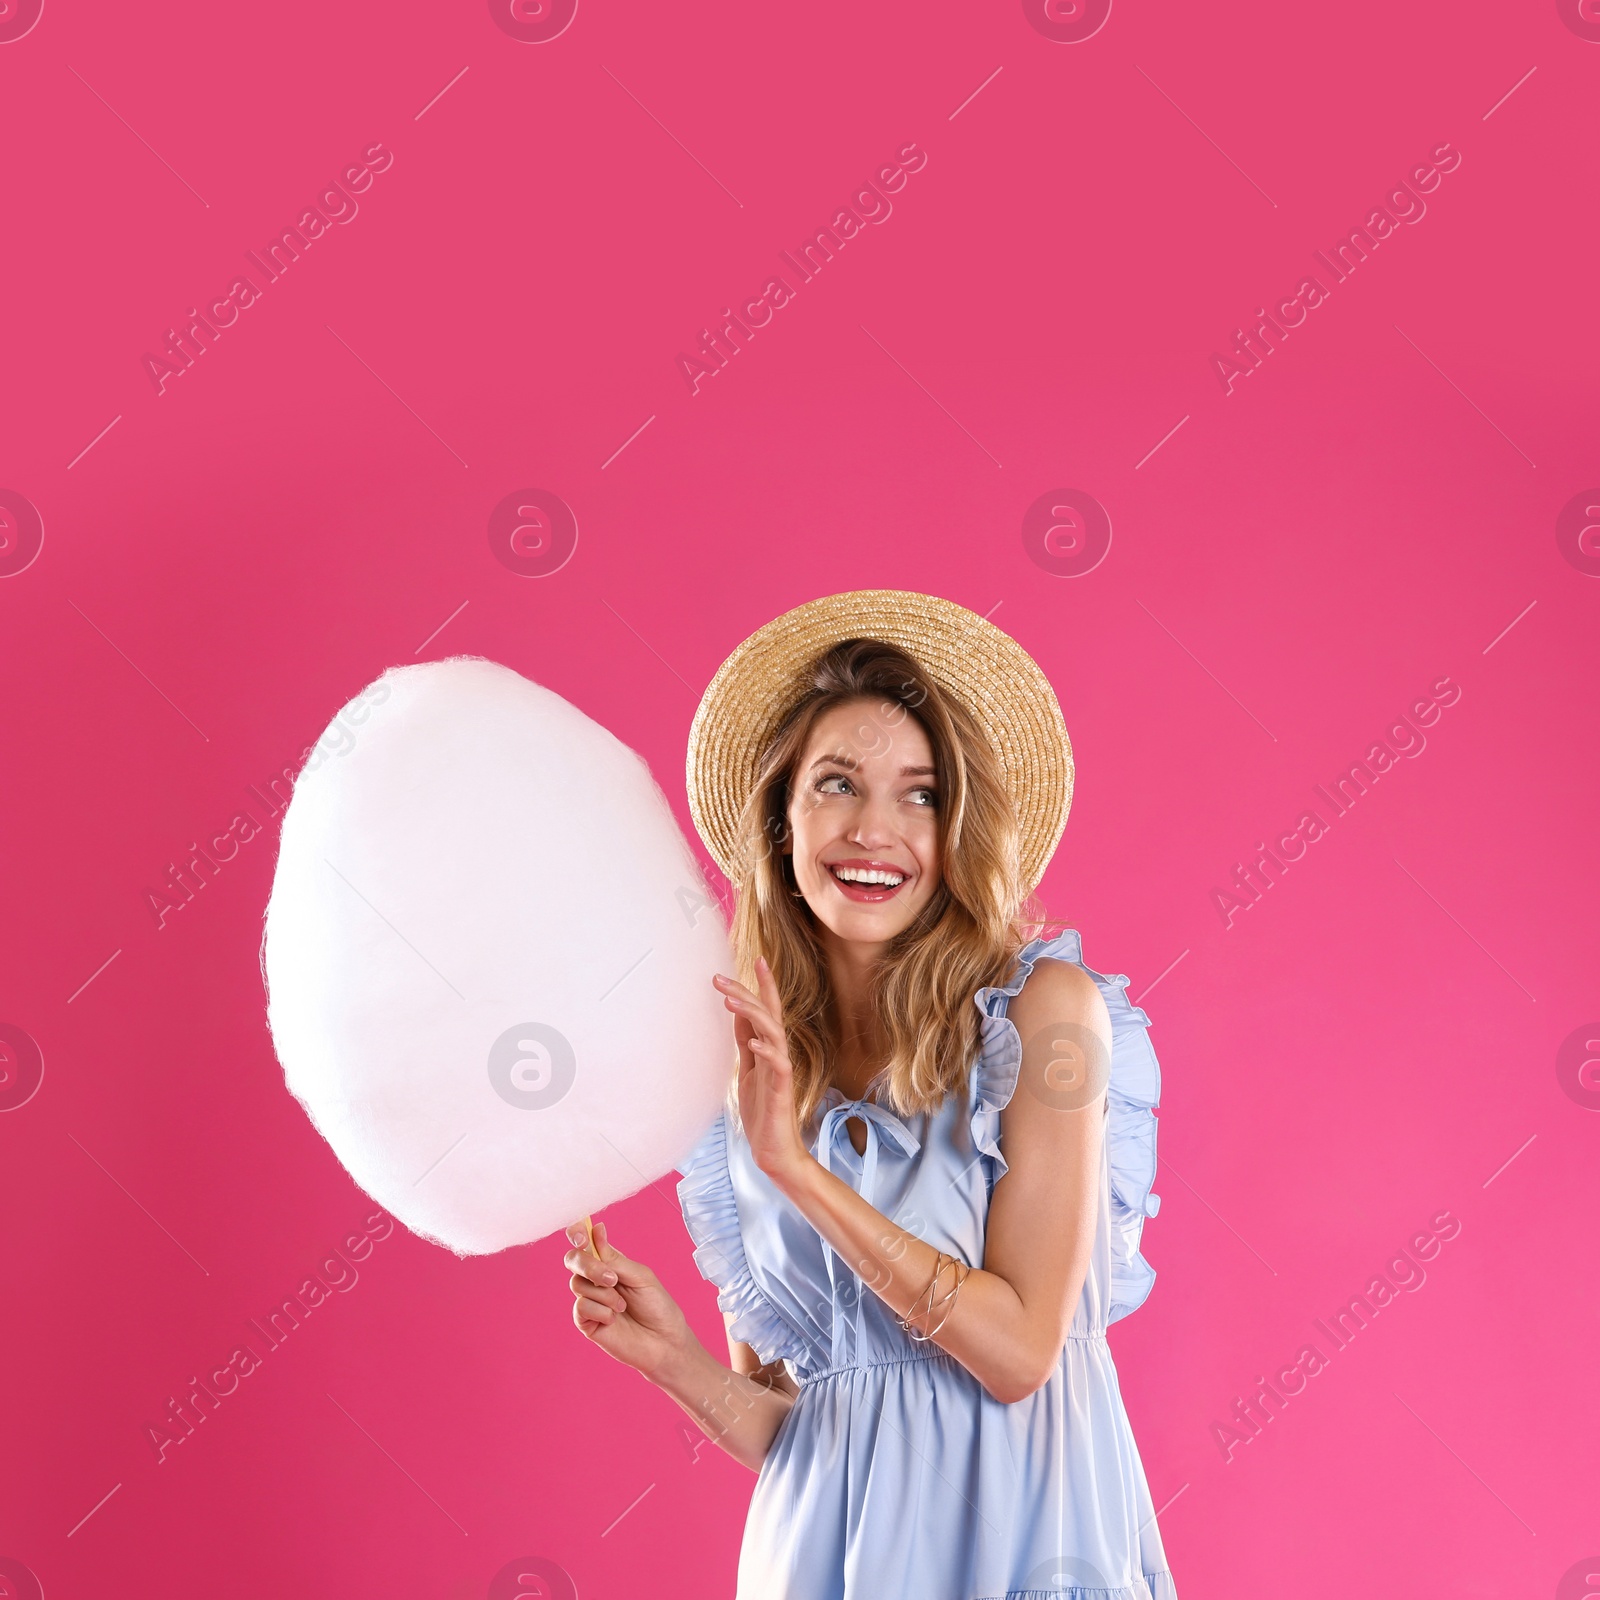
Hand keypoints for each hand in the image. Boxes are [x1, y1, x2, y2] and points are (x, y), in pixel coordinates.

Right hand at [565, 1220, 690, 1381]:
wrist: (664, 1341)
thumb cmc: (657, 1306)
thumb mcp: (639, 1276)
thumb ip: (614, 1258)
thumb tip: (597, 1229)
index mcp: (608, 1263)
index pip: (583, 1242)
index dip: (576, 1233)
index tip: (581, 1236)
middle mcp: (595, 1279)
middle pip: (573, 1260)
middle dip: (590, 1266)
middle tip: (612, 1278)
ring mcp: (589, 1300)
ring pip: (578, 1285)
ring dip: (604, 1294)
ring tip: (623, 1305)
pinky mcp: (586, 1322)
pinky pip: (581, 1307)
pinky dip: (601, 1311)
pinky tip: (614, 1319)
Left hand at [713, 957, 812, 1186]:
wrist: (773, 1149)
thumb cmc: (762, 1110)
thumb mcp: (747, 1069)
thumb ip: (746, 1041)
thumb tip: (738, 1012)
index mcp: (769, 1048)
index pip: (768, 1009)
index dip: (762, 985)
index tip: (756, 959)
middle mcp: (778, 1053)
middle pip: (767, 1014)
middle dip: (746, 993)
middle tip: (719, 978)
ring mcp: (782, 1070)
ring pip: (773, 1032)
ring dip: (754, 1014)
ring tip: (732, 1001)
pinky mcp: (783, 1090)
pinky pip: (779, 1066)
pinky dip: (767, 1051)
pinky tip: (754, 1043)